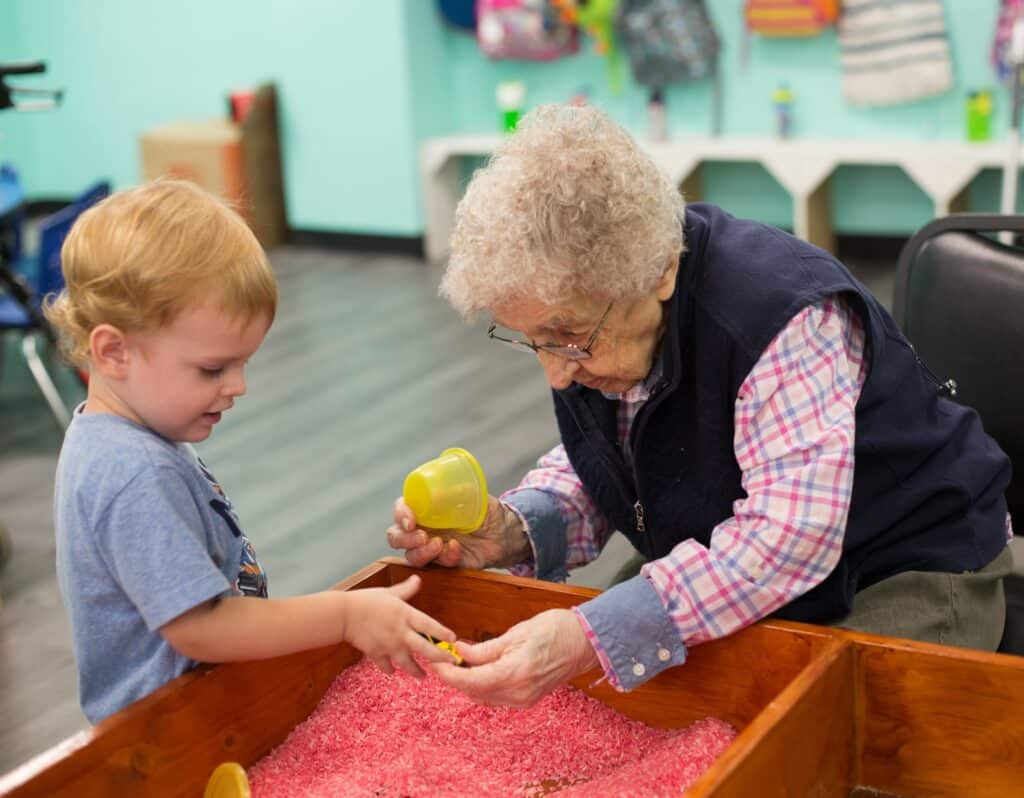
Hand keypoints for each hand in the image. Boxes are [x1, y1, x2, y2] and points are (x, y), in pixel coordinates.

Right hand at [342, 574, 456, 677]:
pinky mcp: (377, 654)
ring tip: (422, 677)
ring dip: (416, 671)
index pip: (429, 625)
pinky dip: (390, 670)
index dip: (442, 632)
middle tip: (451, 663)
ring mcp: (389, 645)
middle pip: (424, 648)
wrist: (344, 614)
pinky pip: (387, 666)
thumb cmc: (367, 600)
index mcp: (405, 615)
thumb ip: (406, 590)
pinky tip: (393, 672)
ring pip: (407, 663)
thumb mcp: (389, 593)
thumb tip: (417, 579)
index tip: (454, 639)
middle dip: (439, 657)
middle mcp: (400, 632)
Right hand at [386, 495, 530, 569]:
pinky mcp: (443, 563)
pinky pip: (436, 566)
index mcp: (424, 509)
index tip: (410, 520)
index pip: (401, 509)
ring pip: (411, 556)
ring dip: (421, 552)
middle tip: (423, 536)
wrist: (504, 533)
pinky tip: (457, 550)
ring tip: (439, 545)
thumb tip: (442, 489)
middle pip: (396, 537)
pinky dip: (445, 558)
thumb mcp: (473, 496)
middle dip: (404, 539)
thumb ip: (456, 492)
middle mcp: (422, 528)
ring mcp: (431, 548)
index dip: (400, 514)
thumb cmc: (484, 511)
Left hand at [430, 609, 599, 706]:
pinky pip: (497, 697)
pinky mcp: (527, 700)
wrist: (585, 642)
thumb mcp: (516, 632)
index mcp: (515, 673)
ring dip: (467, 683)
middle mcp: (518, 693)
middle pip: (474, 692)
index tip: (435, 660)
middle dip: (454, 678)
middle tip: (442, 658)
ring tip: (457, 662)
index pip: (471, 681)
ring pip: (484, 697)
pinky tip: (477, 670)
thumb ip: (485, 648)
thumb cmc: (554, 629)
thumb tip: (460, 652)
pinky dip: (482, 686)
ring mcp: (524, 700)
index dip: (448, 673)